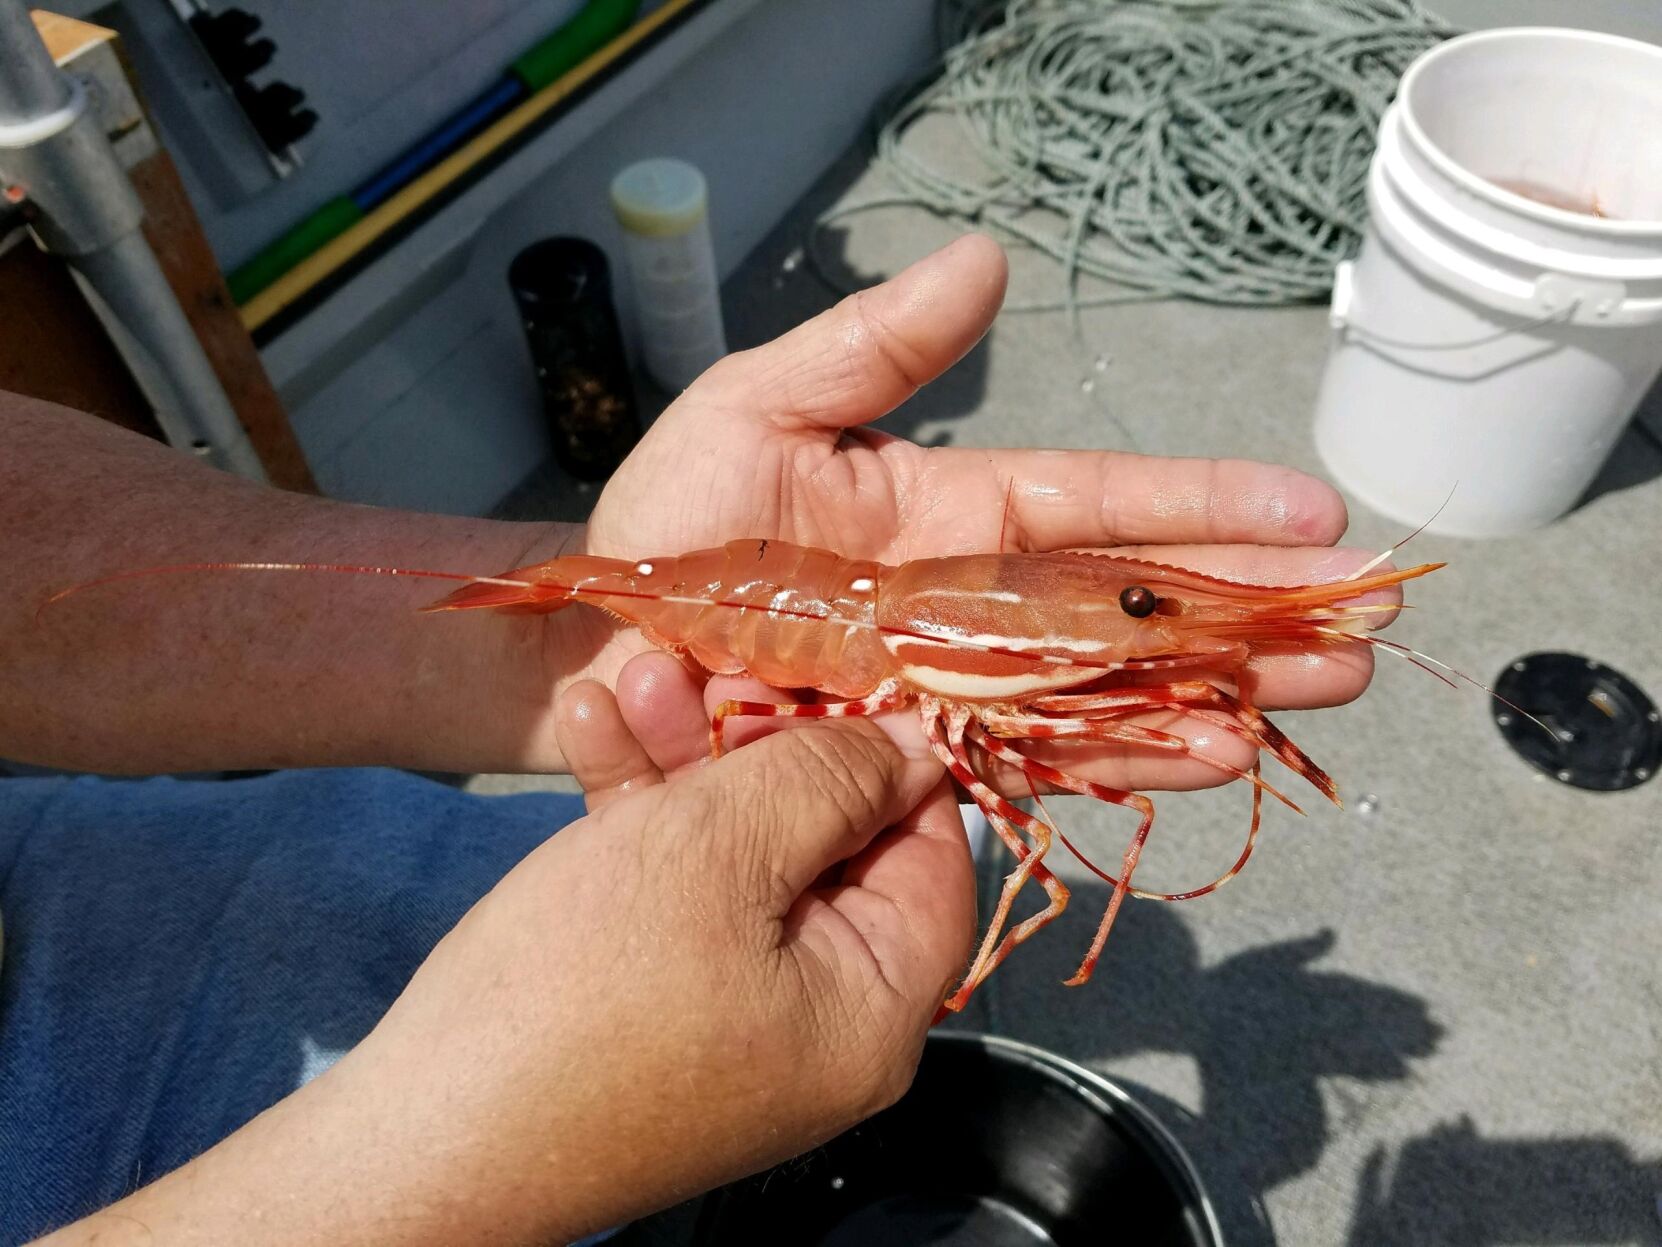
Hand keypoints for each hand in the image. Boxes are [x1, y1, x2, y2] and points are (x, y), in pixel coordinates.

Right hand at [336, 721, 969, 1244]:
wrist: (419, 1140)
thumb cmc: (579, 992)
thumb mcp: (718, 848)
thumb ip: (828, 779)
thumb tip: (911, 744)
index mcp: (874, 1005)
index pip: (933, 853)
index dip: (891, 754)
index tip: (838, 670)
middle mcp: (821, 1018)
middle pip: (825, 845)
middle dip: (758, 738)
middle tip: (711, 664)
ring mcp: (735, 1014)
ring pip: (737, 856)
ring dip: (685, 761)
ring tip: (630, 678)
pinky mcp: (655, 1007)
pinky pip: (674, 894)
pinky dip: (639, 817)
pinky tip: (589, 733)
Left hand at [541, 234, 1384, 793]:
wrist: (601, 650)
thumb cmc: (667, 528)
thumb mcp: (761, 407)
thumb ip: (874, 346)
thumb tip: (987, 262)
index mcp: (951, 511)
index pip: (1102, 506)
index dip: (1205, 506)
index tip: (1311, 513)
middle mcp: (975, 601)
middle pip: (1136, 605)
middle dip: (1250, 612)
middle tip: (1368, 624)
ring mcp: (960, 685)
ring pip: (1113, 687)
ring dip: (1219, 691)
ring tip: (1321, 694)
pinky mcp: (932, 755)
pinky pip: (1043, 760)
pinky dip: (1127, 761)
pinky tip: (1213, 757)